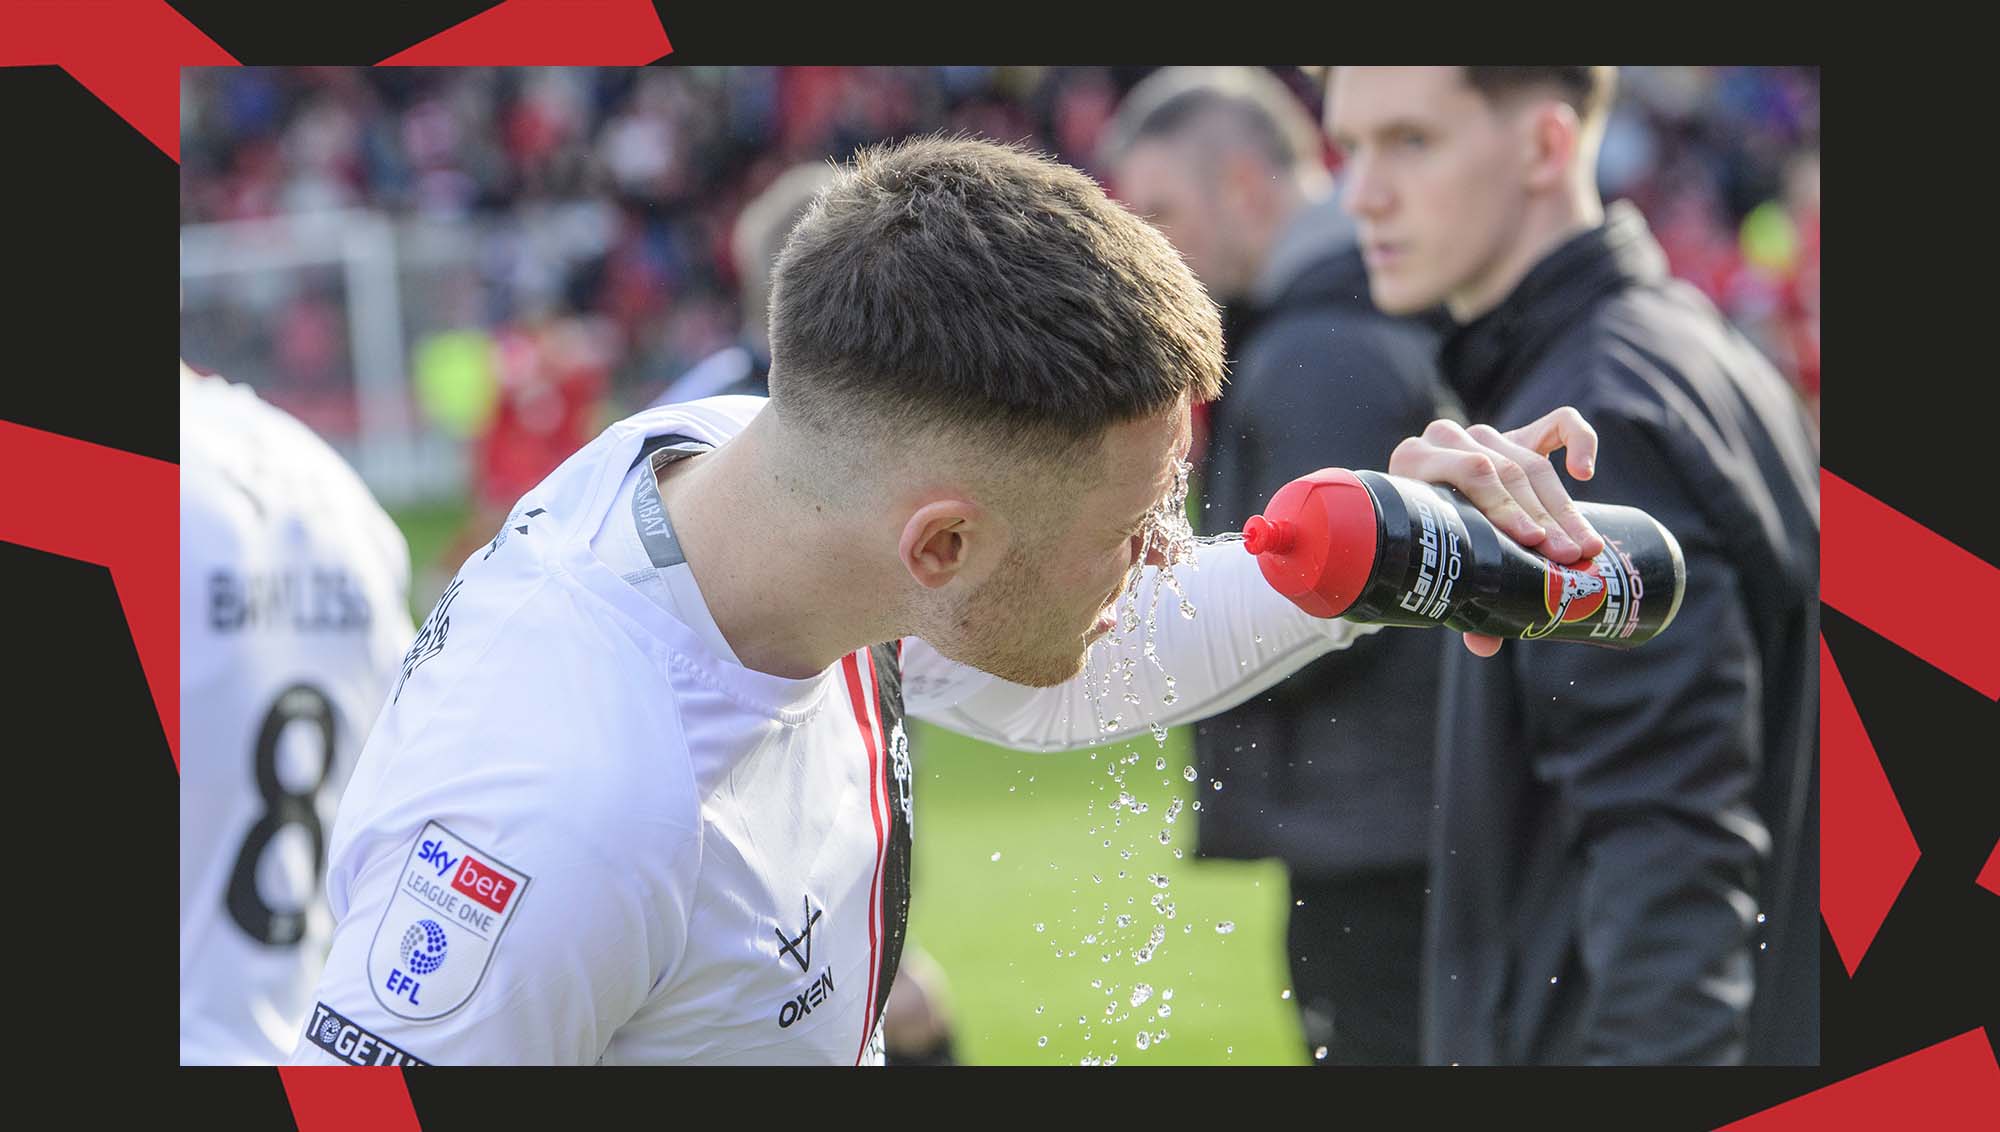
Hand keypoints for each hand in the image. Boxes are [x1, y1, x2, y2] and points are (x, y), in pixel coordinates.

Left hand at [1387, 406, 1603, 655]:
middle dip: (1542, 518)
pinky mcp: (1521, 431)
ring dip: (1562, 508)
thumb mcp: (1437, 561)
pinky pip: (1560, 422)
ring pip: (1532, 461)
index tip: (1533, 543)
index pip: (1473, 473)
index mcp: (1416, 461)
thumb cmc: (1430, 542)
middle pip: (1507, 471)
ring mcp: (1485, 431)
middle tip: (1568, 556)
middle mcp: (1447, 438)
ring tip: (1582, 546)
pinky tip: (1586, 474)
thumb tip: (1484, 647)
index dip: (1505, 508)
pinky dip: (1580, 441)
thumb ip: (1460, 597)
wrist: (1432, 505)